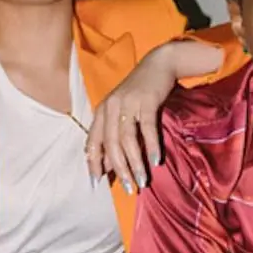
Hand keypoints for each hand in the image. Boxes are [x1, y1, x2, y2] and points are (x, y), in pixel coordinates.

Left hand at [86, 43, 178, 193]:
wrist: (159, 64)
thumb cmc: (140, 92)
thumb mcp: (122, 112)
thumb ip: (113, 136)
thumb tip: (106, 166)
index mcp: (102, 111)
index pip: (93, 142)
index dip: (94, 163)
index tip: (98, 182)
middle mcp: (111, 107)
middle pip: (111, 144)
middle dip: (120, 169)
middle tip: (130, 188)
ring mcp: (128, 103)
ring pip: (128, 139)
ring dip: (136, 162)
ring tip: (143, 180)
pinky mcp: (146, 100)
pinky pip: (147, 128)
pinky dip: (151, 146)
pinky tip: (156, 160)